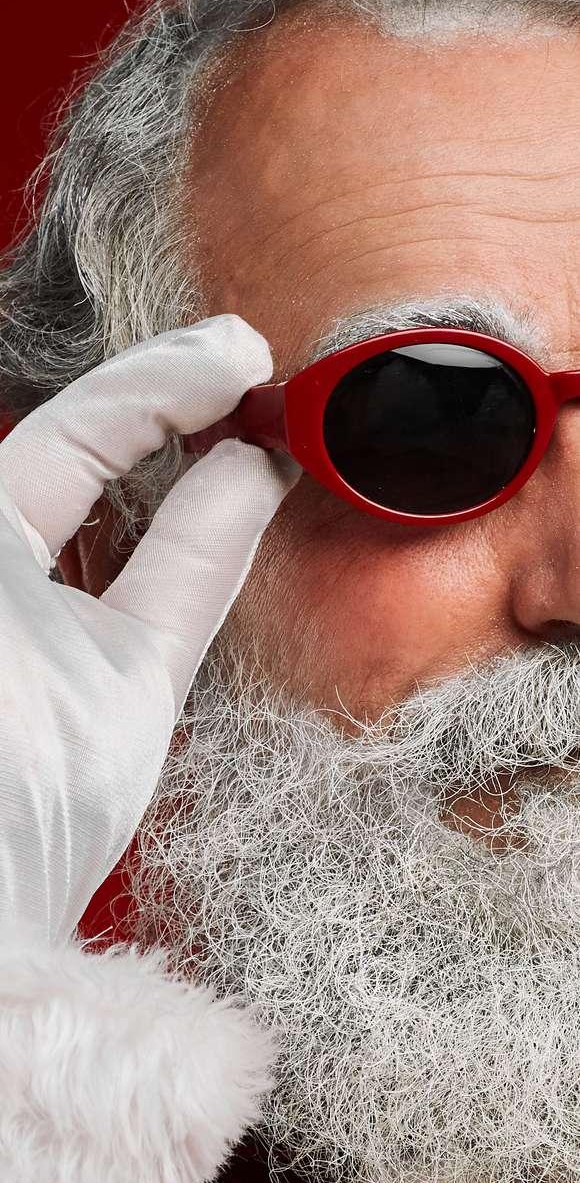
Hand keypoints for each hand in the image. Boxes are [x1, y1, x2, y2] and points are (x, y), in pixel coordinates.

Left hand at [0, 313, 301, 943]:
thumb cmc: (23, 824)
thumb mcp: (133, 682)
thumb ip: (195, 559)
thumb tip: (251, 469)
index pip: (78, 432)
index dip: (169, 381)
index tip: (244, 358)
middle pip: (55, 441)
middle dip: (148, 397)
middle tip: (239, 371)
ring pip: (40, 482)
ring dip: (122, 444)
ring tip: (211, 414)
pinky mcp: (2, 617)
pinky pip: (35, 533)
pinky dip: (93, 504)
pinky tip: (149, 493)